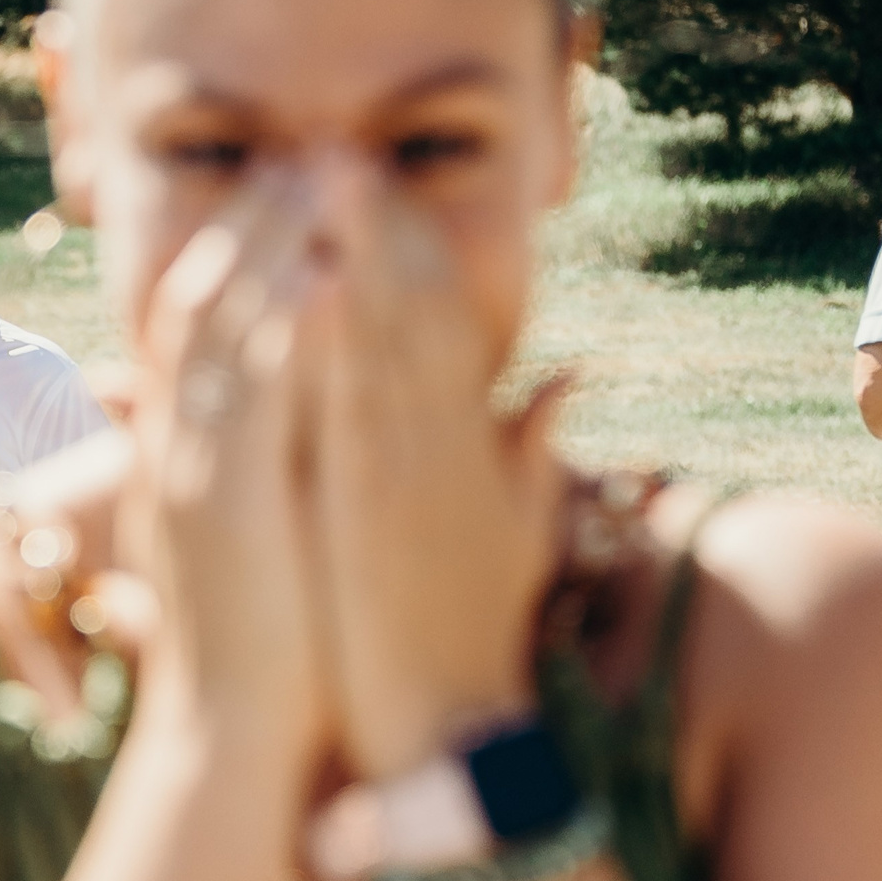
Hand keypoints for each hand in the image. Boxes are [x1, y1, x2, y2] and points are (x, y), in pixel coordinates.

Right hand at [118, 166, 326, 749]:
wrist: (231, 742)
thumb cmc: (259, 654)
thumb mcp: (257, 544)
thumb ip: (266, 476)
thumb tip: (296, 424)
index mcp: (183, 456)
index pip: (194, 322)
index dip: (234, 246)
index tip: (282, 186)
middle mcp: (176, 451)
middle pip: (202, 301)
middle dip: (252, 221)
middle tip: (304, 150)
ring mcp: (196, 474)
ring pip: (225, 333)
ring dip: (272, 247)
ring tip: (322, 178)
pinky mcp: (233, 506)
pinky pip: (259, 400)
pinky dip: (291, 334)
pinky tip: (330, 275)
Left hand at [309, 182, 565, 780]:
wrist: (453, 732)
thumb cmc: (476, 636)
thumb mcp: (525, 531)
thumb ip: (538, 447)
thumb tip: (570, 375)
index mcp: (469, 446)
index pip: (440, 327)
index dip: (408, 250)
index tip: (377, 187)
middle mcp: (441, 446)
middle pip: (409, 314)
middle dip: (378, 226)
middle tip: (345, 148)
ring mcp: (405, 474)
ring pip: (380, 341)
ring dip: (353, 255)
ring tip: (326, 178)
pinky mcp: (366, 509)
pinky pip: (346, 407)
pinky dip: (333, 345)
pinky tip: (311, 281)